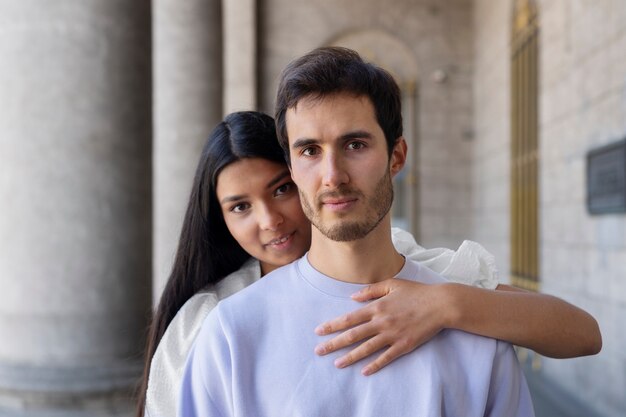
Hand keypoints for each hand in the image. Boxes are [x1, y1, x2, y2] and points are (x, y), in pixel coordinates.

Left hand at [314, 278, 449, 375]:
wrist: (440, 304)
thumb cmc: (416, 292)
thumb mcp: (392, 284)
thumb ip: (370, 291)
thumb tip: (352, 298)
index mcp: (377, 307)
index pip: (349, 318)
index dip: (333, 325)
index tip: (319, 331)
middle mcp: (381, 322)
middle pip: (353, 335)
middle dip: (334, 343)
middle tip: (319, 351)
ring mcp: (392, 335)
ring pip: (366, 349)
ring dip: (350, 357)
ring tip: (336, 363)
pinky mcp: (404, 345)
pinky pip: (386, 357)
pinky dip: (374, 365)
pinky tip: (364, 371)